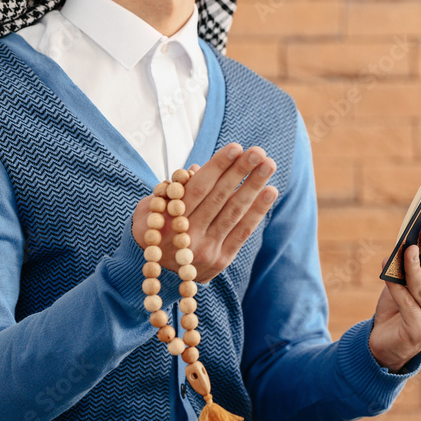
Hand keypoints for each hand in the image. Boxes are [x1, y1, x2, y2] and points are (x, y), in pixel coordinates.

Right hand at [132, 143, 278, 283]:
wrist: (157, 273)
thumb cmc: (155, 227)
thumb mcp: (149, 208)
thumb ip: (172, 188)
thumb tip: (198, 170)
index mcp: (167, 220)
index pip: (197, 188)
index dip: (218, 167)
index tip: (235, 147)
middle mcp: (187, 236)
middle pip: (219, 198)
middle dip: (240, 172)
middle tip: (258, 151)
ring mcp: (206, 249)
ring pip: (233, 212)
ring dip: (253, 186)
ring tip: (269, 164)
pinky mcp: (221, 259)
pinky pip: (242, 232)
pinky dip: (257, 211)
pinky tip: (270, 191)